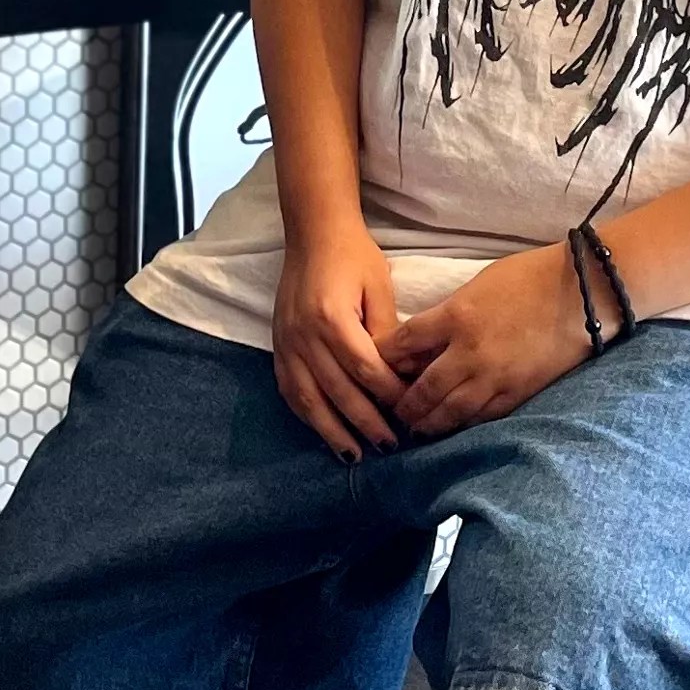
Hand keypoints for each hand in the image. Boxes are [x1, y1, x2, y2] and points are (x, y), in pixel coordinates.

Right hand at [272, 217, 404, 460]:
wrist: (313, 233)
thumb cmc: (353, 256)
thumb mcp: (379, 287)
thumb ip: (387, 333)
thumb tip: (400, 377)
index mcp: (332, 318)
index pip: (366, 371)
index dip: (389, 396)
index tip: (410, 411)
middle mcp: (304, 335)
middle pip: (338, 392)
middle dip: (366, 423)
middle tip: (390, 446)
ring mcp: (286, 342)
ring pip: (308, 399)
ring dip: (331, 431)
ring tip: (354, 456)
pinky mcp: (278, 346)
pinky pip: (289, 390)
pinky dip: (307, 415)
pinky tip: (324, 432)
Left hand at [380, 241, 588, 438]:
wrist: (582, 292)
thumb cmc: (529, 277)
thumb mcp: (477, 285)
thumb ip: (448, 313)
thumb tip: (424, 339)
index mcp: (456, 316)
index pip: (404, 343)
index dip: (384, 357)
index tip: (375, 365)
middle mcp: (469, 352)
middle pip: (422, 388)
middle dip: (403, 403)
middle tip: (391, 410)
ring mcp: (494, 378)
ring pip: (449, 412)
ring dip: (428, 423)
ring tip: (415, 429)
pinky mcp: (518, 394)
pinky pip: (481, 417)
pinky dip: (462, 424)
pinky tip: (452, 428)